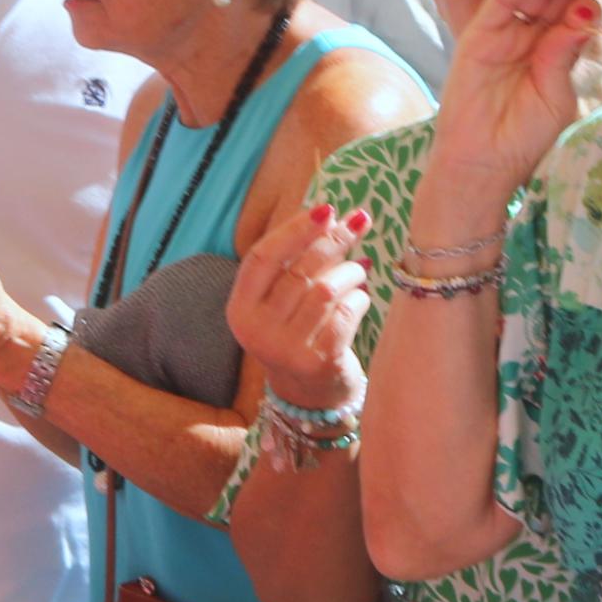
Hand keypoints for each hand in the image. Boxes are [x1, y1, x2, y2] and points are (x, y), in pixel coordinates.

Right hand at [227, 202, 372, 414]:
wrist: (308, 393)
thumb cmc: (296, 330)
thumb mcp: (280, 299)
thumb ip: (296, 260)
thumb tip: (330, 215)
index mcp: (240, 307)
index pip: (263, 256)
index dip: (294, 229)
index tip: (326, 209)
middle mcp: (256, 329)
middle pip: (299, 270)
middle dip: (334, 241)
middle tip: (358, 222)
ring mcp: (285, 348)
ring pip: (326, 290)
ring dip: (351, 272)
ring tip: (360, 269)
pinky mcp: (317, 361)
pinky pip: (345, 313)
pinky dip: (360, 298)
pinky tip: (361, 296)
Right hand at [412, 0, 601, 220]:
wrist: (484, 167)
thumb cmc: (523, 137)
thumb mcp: (557, 94)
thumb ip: (567, 53)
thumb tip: (586, 9)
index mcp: (551, 44)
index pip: (576, 4)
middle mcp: (527, 32)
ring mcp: (502, 32)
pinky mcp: (479, 37)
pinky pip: (503, 3)